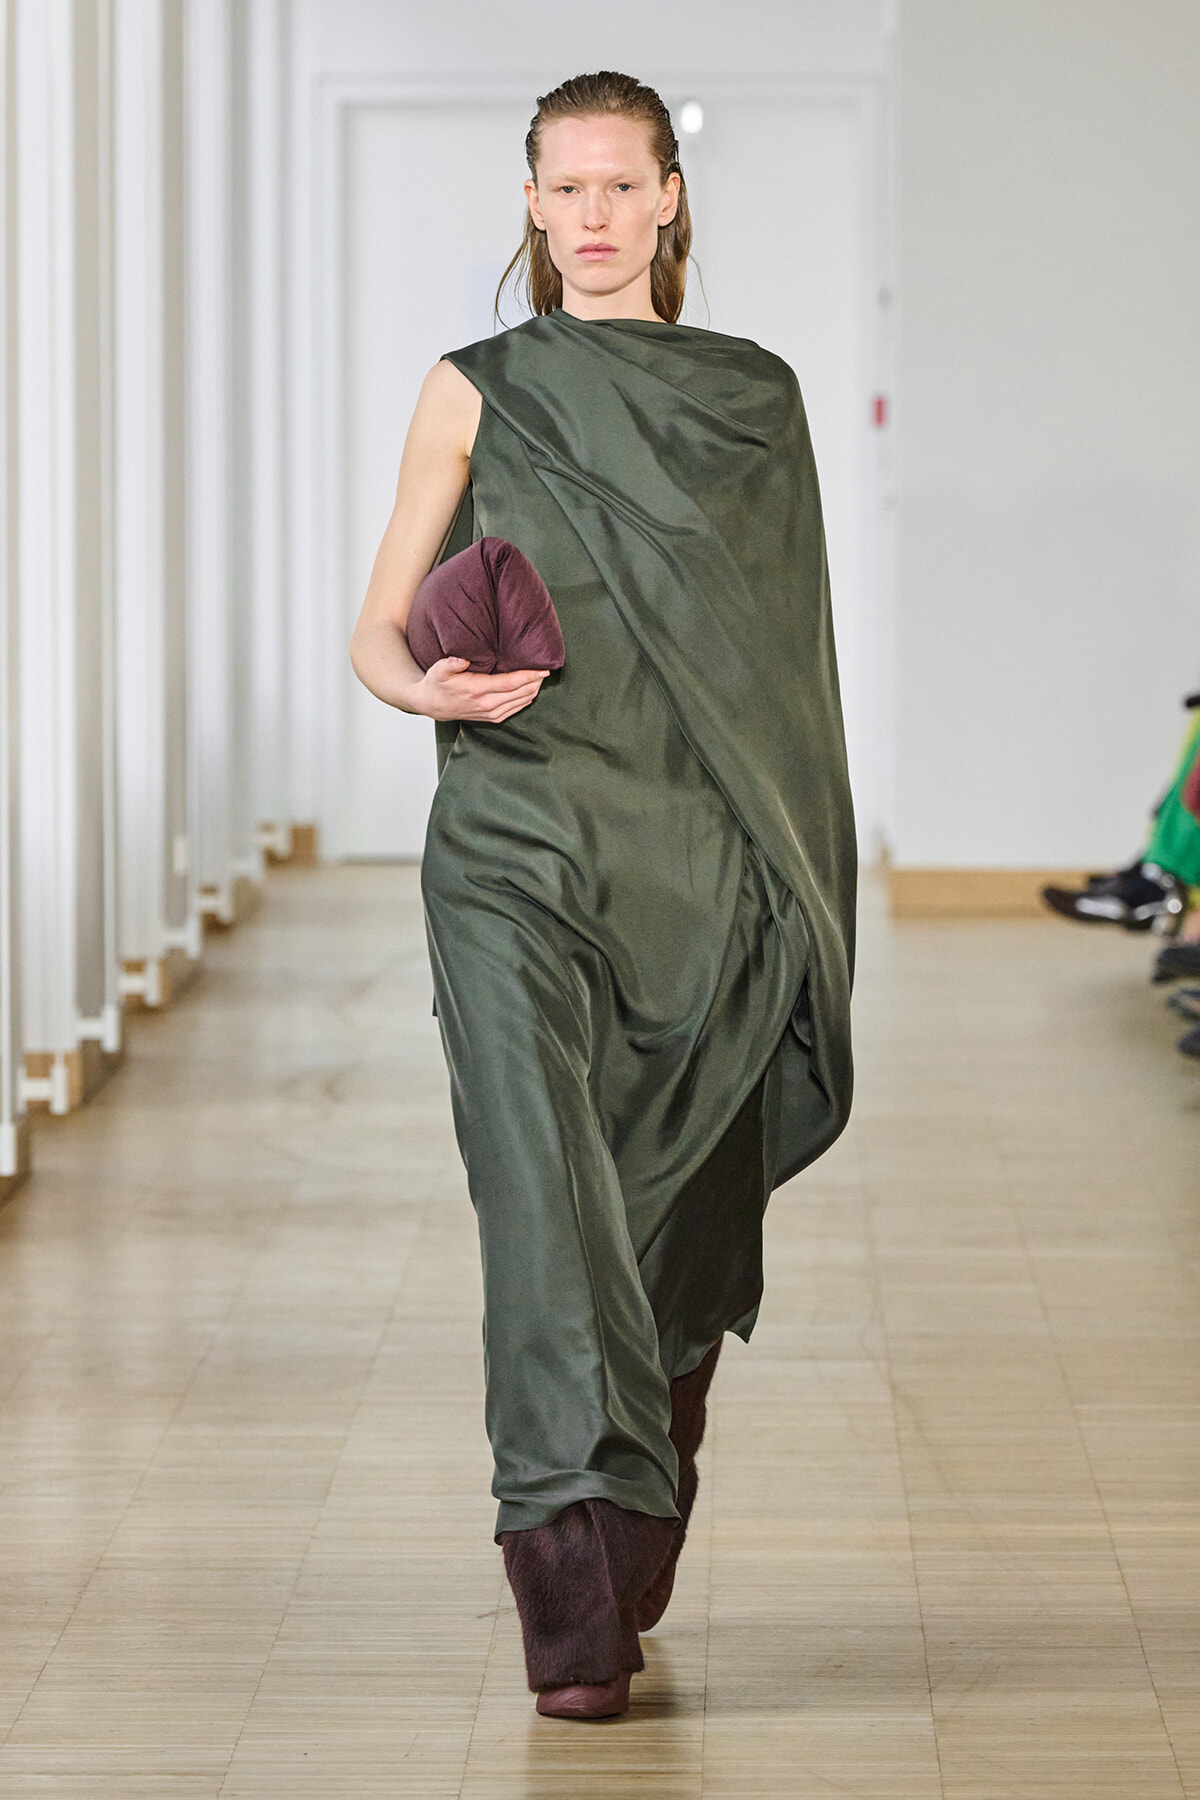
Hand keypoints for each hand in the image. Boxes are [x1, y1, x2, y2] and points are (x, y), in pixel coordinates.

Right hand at [406, 656, 550, 722]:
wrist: (431, 705)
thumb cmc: (437, 684)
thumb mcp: (439, 670)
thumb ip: (452, 663)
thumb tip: (462, 658)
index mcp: (477, 690)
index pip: (511, 683)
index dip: (529, 675)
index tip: (543, 668)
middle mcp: (487, 704)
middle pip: (521, 692)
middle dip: (536, 681)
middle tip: (546, 668)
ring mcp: (491, 713)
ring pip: (522, 702)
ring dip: (534, 689)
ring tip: (541, 676)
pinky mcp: (493, 718)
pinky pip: (517, 709)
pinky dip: (527, 699)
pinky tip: (532, 689)